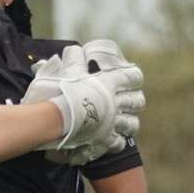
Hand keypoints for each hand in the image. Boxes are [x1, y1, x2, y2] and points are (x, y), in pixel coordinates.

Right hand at [29, 42, 143, 164]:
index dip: (134, 77)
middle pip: (137, 101)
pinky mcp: (104, 139)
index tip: (133, 77)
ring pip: (132, 123)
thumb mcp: (68, 69)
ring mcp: (111, 122)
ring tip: (126, 121)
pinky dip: (117, 142)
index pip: (133, 77)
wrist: (56, 116)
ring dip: (131, 122)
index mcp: (109, 83)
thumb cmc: (62, 91)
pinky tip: (114, 140)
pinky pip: (117, 143)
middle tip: (131, 100)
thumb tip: (75, 49)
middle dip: (136, 100)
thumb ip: (74, 58)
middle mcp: (114, 103)